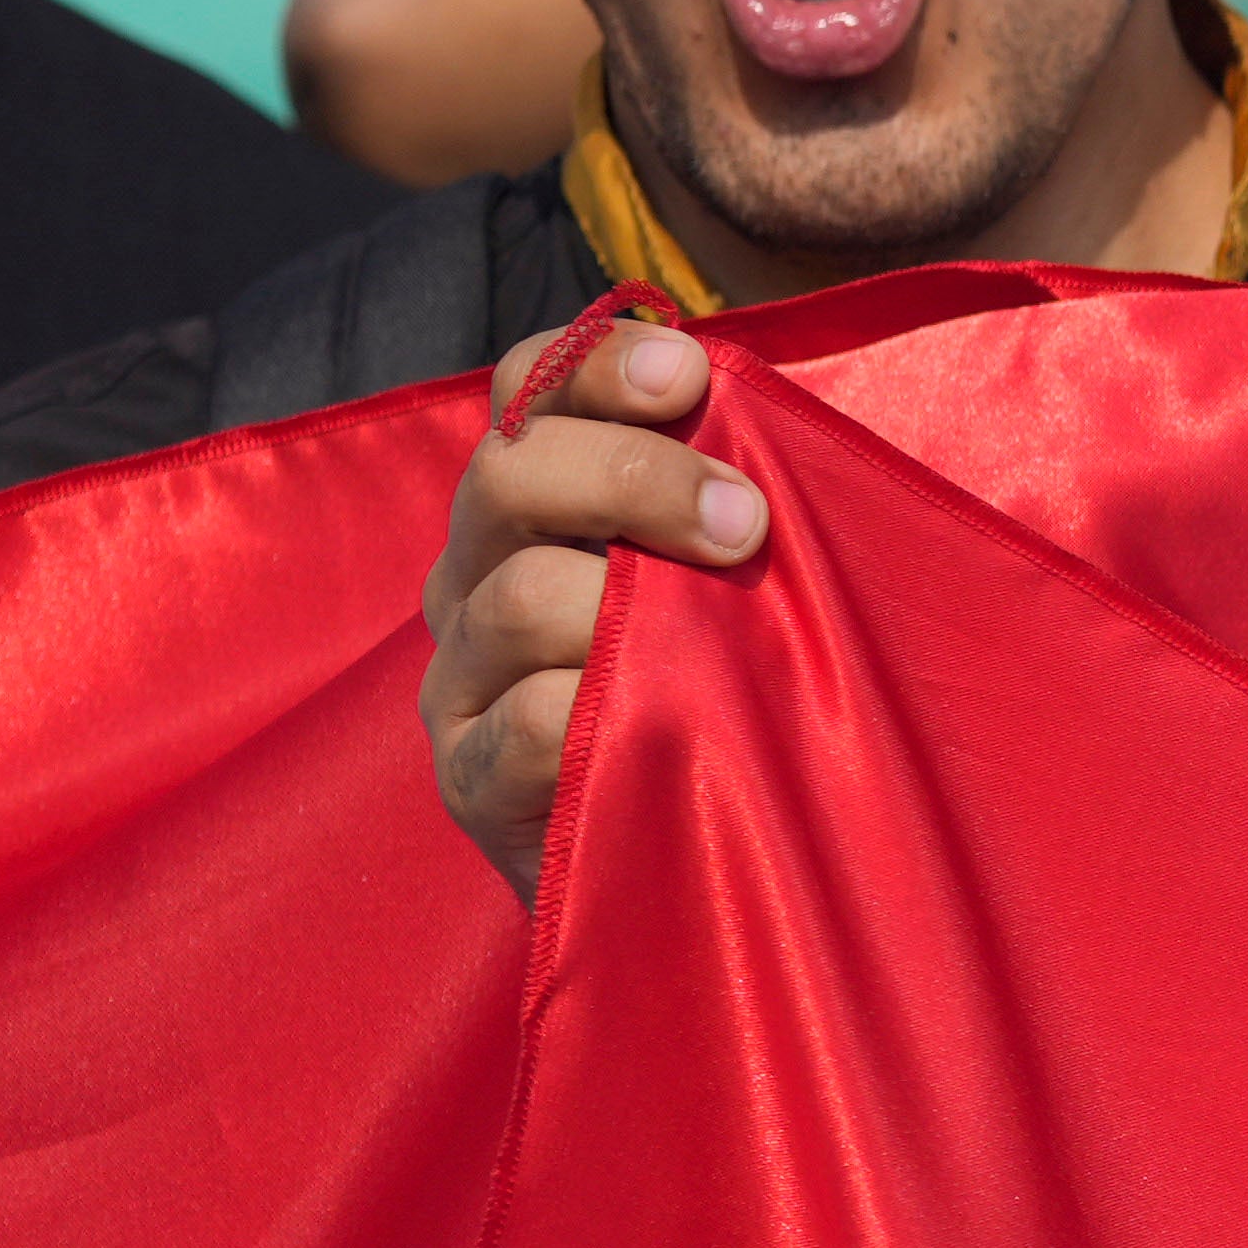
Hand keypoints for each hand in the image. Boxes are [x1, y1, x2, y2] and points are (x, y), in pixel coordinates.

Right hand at [415, 313, 763, 894]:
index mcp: (543, 506)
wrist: (708, 883)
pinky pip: (524, 719)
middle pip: (509, 472)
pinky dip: (599, 712)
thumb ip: (741, 498)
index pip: (531, 388)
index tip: (691, 375)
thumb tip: (784, 416)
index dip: (598, 364)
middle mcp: (479, 573)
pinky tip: (663, 733)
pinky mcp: (469, 777)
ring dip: (634, 610)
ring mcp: (462, 676)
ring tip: (726, 653)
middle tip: (744, 526)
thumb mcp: (747, 584)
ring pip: (520, 597)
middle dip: (635, 478)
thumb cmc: (744, 708)